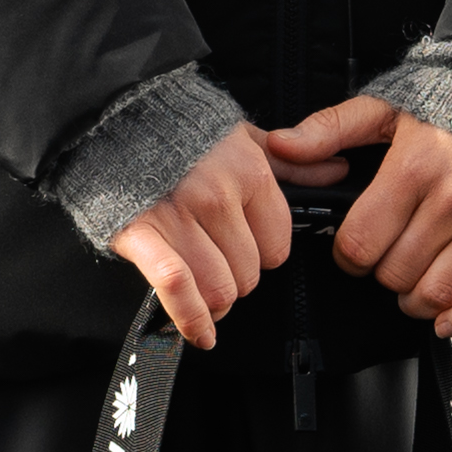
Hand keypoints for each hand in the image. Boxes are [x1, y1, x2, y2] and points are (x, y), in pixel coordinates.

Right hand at [104, 126, 293, 348]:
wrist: (114, 118)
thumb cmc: (181, 131)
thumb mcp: (244, 138)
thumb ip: (292, 163)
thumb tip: (337, 172)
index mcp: (249, 174)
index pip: (277, 248)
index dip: (263, 256)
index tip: (247, 251)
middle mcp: (218, 197)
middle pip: (248, 276)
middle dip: (237, 280)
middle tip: (219, 268)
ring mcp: (179, 217)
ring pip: (218, 289)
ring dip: (214, 301)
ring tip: (205, 291)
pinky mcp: (142, 234)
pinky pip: (177, 286)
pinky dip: (190, 319)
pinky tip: (199, 333)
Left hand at [262, 95, 451, 338]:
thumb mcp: (389, 105)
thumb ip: (331, 129)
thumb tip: (280, 147)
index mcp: (415, 165)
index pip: (360, 243)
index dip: (347, 256)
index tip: (353, 251)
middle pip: (396, 273)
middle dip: (381, 275)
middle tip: (387, 261)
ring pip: (439, 292)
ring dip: (415, 302)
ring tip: (411, 286)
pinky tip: (447, 321)